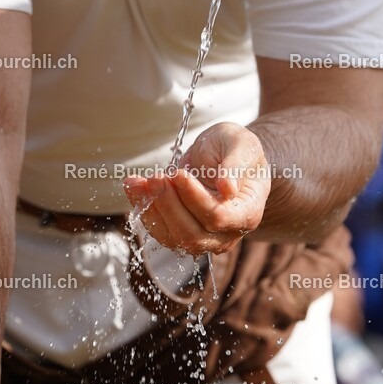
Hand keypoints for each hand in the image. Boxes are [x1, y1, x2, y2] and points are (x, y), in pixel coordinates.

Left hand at [123, 122, 269, 254]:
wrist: (226, 155)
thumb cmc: (238, 149)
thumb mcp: (241, 145)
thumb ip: (235, 165)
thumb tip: (227, 189)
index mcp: (246, 213)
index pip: (218, 217)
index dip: (195, 198)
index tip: (179, 173)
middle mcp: (226, 234)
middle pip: (192, 234)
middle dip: (168, 206)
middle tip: (155, 177)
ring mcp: (204, 238)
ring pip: (172, 237)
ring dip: (151, 209)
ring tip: (137, 181)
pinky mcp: (182, 233)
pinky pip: (160, 230)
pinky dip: (144, 209)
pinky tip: (135, 186)